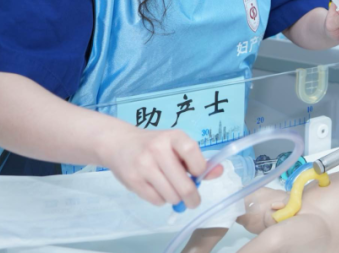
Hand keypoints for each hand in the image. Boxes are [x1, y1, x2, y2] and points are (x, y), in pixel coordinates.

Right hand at [100, 126, 222, 208]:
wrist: (119, 143)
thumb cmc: (155, 145)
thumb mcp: (177, 145)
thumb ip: (198, 159)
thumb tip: (219, 171)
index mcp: (173, 136)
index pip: (192, 152)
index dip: (200, 168)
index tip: (199, 175)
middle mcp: (157, 149)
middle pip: (184, 185)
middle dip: (192, 197)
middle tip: (194, 201)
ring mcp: (144, 165)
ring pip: (171, 196)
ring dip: (176, 199)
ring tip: (172, 189)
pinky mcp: (133, 180)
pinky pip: (157, 201)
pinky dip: (162, 200)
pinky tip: (157, 189)